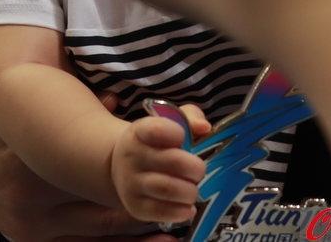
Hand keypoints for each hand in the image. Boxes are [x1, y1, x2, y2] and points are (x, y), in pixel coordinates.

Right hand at [0, 77, 173, 241]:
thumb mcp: (34, 91)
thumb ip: (77, 96)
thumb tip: (121, 98)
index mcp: (39, 151)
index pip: (107, 162)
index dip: (148, 159)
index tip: (184, 152)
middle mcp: (35, 193)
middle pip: (107, 201)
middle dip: (151, 197)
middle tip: (193, 193)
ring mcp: (29, 222)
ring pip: (97, 231)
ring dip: (139, 228)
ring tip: (181, 225)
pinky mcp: (26, 236)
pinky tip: (151, 241)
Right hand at [110, 104, 210, 223]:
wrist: (125, 165)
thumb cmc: (156, 141)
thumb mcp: (169, 121)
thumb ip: (190, 118)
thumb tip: (205, 128)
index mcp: (140, 131)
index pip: (156, 130)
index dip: (175, 133)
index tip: (183, 136)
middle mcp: (132, 156)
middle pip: (171, 162)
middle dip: (195, 168)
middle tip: (200, 170)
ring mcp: (131, 183)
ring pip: (167, 189)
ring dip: (189, 191)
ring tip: (194, 188)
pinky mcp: (135, 206)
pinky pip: (160, 212)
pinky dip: (180, 212)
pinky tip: (189, 209)